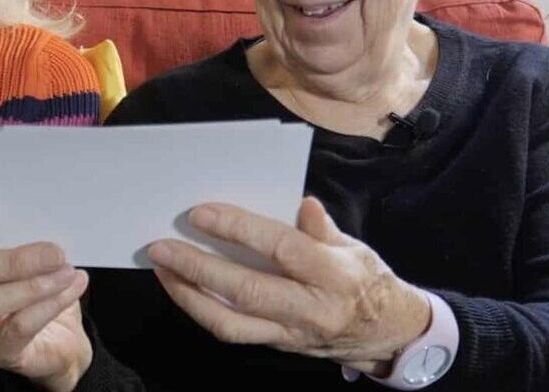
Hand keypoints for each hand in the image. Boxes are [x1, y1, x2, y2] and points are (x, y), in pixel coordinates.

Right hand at [0, 199, 91, 391]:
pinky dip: (46, 306)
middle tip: (56, 253)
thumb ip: (23, 236)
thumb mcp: (29, 257)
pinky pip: (15, 328)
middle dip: (12, 261)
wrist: (59, 341)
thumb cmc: (37, 290)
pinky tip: (70, 290)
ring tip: (66, 273)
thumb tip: (44, 215)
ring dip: (31, 287)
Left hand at [147, 197, 429, 370]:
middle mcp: (310, 308)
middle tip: (161, 246)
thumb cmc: (367, 279)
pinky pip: (233, 332)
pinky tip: (182, 288)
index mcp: (333, 274)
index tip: (200, 213)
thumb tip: (303, 204)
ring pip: (231, 323)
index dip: (239, 229)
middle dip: (198, 268)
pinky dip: (201, 310)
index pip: (280, 248)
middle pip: (246, 290)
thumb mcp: (355, 247)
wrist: (387, 334)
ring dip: (189, 296)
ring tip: (162, 269)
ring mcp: (290, 332)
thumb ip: (323, 228)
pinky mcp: (277, 344)